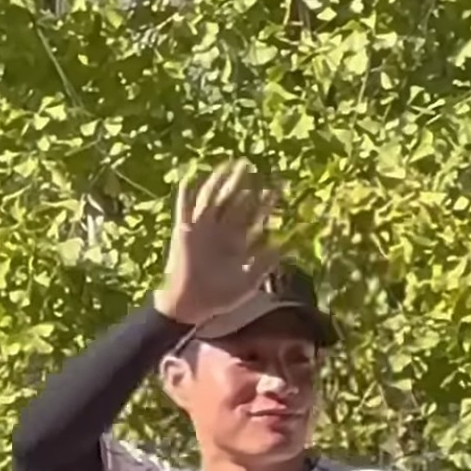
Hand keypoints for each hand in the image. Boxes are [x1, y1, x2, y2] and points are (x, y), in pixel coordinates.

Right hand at [156, 160, 277, 326]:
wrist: (193, 305)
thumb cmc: (221, 296)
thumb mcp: (249, 280)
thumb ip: (266, 263)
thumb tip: (288, 246)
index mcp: (236, 241)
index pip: (252, 215)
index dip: (263, 202)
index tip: (276, 188)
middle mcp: (220, 231)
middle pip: (233, 201)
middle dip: (242, 183)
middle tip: (252, 165)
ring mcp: (202, 229)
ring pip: (211, 199)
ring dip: (218, 182)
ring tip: (228, 165)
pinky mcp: (184, 232)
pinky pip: (183, 209)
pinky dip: (184, 195)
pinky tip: (188, 179)